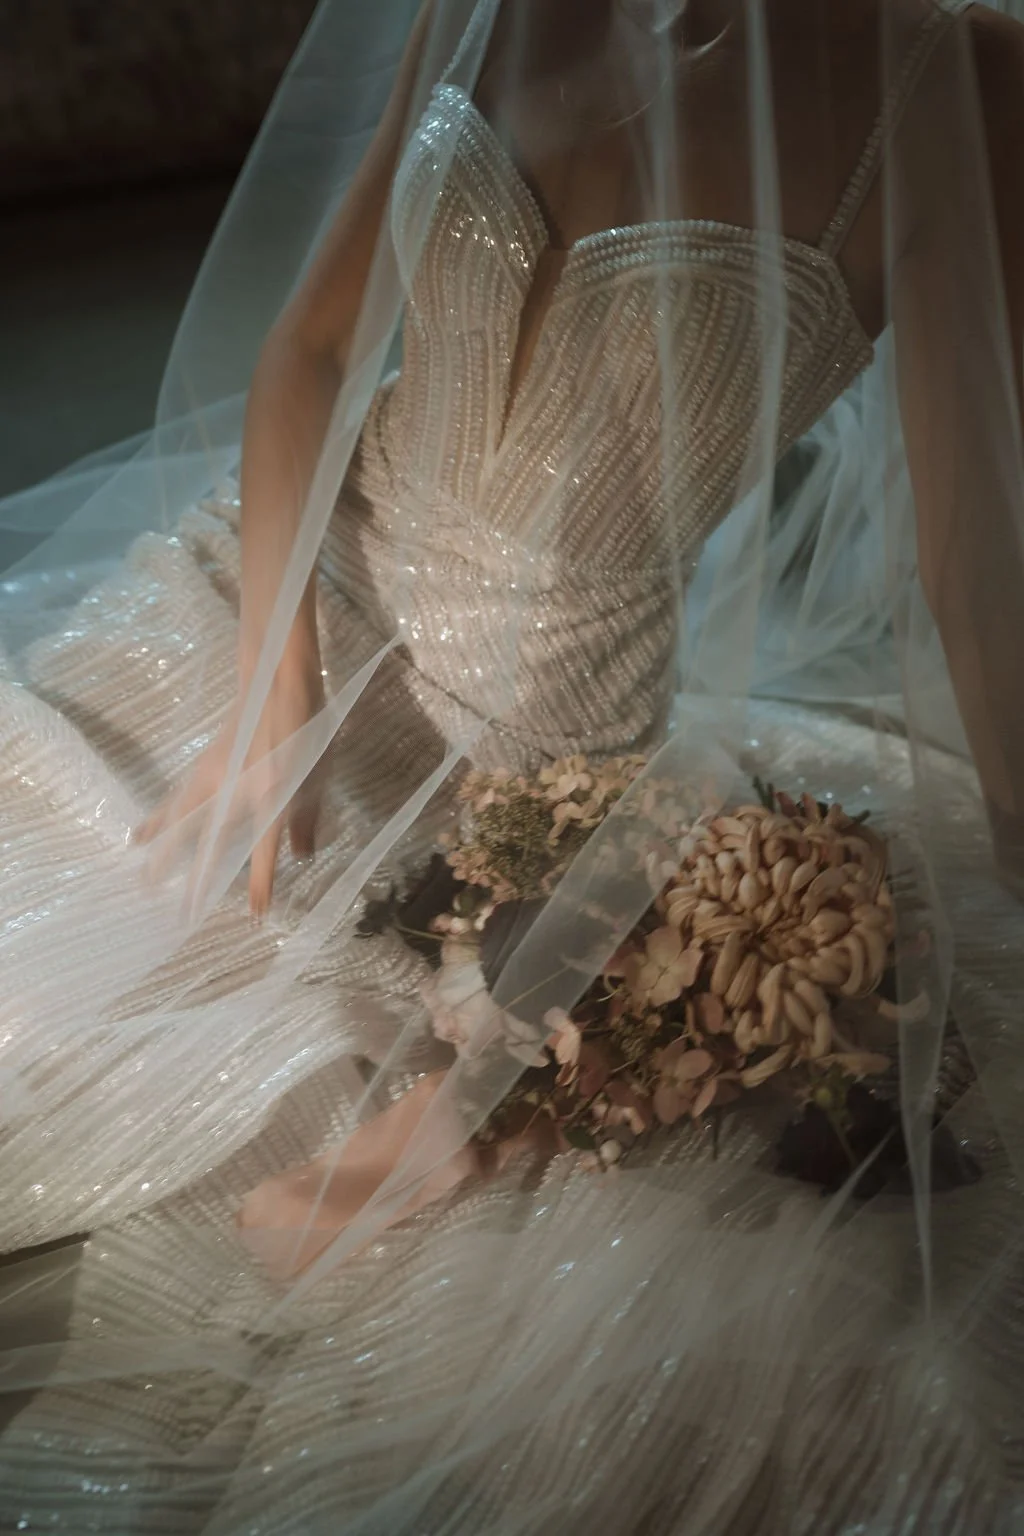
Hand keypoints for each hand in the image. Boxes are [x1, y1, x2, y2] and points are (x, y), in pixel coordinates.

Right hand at [135, 654, 325, 916]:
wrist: (278, 684)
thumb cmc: (308, 731)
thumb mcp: (320, 776)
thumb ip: (309, 818)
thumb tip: (303, 857)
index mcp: (273, 796)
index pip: (267, 848)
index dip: (262, 882)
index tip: (257, 912)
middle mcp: (238, 792)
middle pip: (211, 843)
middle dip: (197, 880)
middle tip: (181, 915)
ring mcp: (215, 779)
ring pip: (183, 824)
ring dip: (164, 855)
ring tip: (144, 883)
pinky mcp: (202, 769)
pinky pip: (174, 801)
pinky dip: (156, 821)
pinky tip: (137, 836)